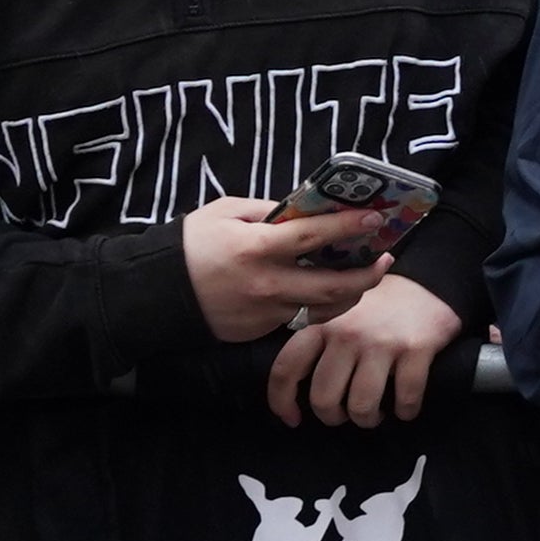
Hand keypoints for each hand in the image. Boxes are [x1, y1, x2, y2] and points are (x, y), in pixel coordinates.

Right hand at [183, 198, 387, 344]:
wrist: (153, 292)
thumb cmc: (190, 244)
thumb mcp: (225, 213)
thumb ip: (269, 210)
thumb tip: (309, 209)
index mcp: (255, 247)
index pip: (314, 236)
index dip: (348, 226)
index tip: (376, 217)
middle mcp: (266, 283)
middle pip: (333, 285)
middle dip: (368, 274)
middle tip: (385, 259)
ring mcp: (265, 312)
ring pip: (324, 310)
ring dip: (352, 295)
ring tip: (366, 277)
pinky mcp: (259, 331)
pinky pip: (300, 319)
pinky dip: (320, 306)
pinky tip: (330, 293)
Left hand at [267, 269, 464, 428]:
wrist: (429, 282)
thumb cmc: (378, 305)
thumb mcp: (335, 313)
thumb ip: (316, 339)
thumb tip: (298, 384)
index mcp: (321, 325)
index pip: (286, 370)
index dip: (282, 402)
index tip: (292, 418)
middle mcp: (346, 334)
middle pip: (324, 397)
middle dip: (332, 417)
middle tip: (343, 416)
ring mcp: (381, 342)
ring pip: (361, 405)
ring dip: (367, 419)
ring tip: (373, 415)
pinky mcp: (416, 349)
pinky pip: (406, 397)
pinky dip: (406, 411)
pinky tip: (406, 409)